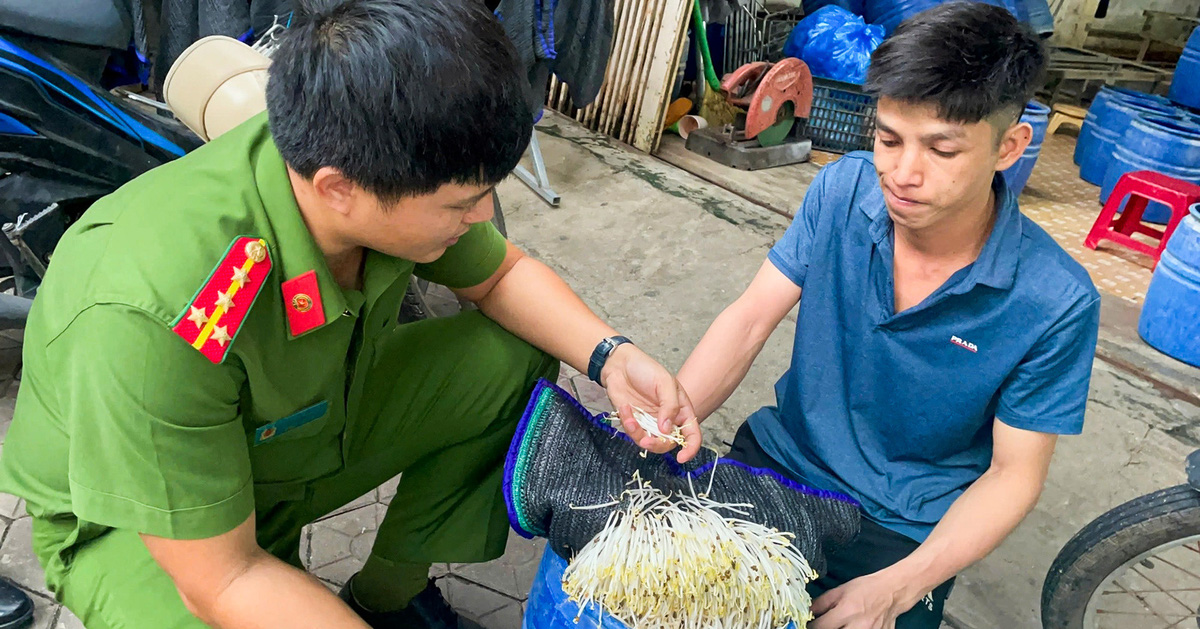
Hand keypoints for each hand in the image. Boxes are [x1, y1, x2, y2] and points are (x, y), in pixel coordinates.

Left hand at [600, 344, 701, 462]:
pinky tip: (625, 409)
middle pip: (668, 444)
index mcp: (681, 411)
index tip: (682, 458)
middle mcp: (667, 420)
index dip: (690, 449)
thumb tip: (667, 429)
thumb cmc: (646, 369)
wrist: (619, 365)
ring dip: (639, 435)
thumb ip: (670, 406)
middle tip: (646, 440)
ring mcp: (650, 423)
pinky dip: (629, 425)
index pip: (692, 435)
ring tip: (630, 420)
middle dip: (657, 444)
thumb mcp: (665, 383)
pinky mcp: (634, 424)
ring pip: (650, 443)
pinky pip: (633, 434)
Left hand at [810, 572, 916, 628]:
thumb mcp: (840, 590)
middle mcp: (858, 626)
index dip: (811, 626)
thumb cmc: (866, 589)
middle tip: (823, 626)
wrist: (892, 592)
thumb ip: (822, 603)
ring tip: (839, 625)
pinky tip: (850, 627)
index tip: (809, 624)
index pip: (820, 627)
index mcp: (847, 611)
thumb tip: (807, 612)